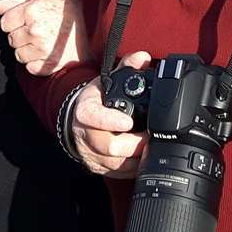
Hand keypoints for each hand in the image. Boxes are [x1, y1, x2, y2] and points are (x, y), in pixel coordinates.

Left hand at [0, 0, 86, 75]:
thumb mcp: (44, 1)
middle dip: (21, 36)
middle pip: (11, 39)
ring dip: (27, 51)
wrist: (95, 31)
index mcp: (32, 11)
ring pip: (18, 55)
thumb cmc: (71, 14)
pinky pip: (30, 68)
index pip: (5, 23)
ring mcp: (42, 49)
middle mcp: (35, 30)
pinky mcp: (48, 65)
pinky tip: (48, 54)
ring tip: (44, 43)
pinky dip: (36, 63)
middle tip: (38, 32)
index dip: (13, 23)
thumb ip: (15, 4)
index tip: (24, 23)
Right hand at [66, 51, 151, 177]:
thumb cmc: (97, 101)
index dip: (110, 120)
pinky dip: (134, 168)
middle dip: (134, 145)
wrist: (78, 121)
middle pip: (108, 146)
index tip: (128, 120)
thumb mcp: (108, 81)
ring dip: (137, 158)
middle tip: (153, 137)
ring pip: (115, 163)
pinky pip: (117, 174)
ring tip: (153, 148)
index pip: (93, 117)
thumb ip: (127, 67)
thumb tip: (143, 57)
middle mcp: (84, 134)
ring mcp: (90, 154)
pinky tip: (146, 159)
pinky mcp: (97, 168)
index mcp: (85, 110)